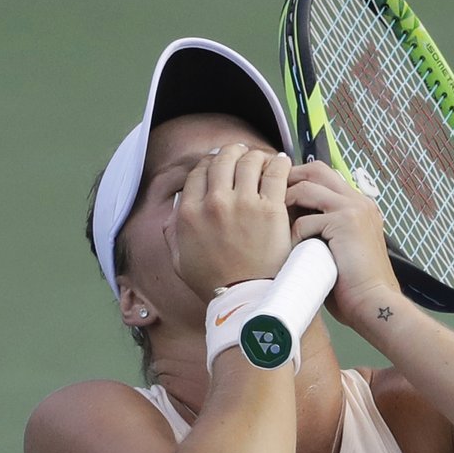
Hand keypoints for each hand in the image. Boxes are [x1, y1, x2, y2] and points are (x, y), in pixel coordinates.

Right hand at [167, 144, 292, 301]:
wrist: (246, 299)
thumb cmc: (214, 283)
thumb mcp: (179, 260)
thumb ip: (172, 233)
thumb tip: (173, 211)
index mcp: (189, 213)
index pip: (198, 172)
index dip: (210, 163)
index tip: (220, 164)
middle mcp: (214, 203)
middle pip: (223, 159)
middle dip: (233, 153)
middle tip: (243, 155)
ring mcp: (243, 204)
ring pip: (249, 161)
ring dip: (255, 156)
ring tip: (263, 159)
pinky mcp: (270, 209)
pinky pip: (275, 172)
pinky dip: (278, 162)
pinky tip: (280, 162)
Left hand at [285, 161, 399, 325]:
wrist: (373, 302)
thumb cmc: (354, 285)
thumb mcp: (340, 248)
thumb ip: (324, 230)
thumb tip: (293, 223)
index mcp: (360, 206)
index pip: (325, 177)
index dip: (300, 179)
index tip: (279, 191)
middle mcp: (359, 201)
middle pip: (317, 170)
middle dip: (290, 178)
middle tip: (270, 194)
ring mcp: (354, 208)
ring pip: (308, 188)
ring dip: (287, 202)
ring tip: (274, 220)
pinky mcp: (345, 221)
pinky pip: (307, 219)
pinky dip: (294, 233)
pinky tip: (291, 249)